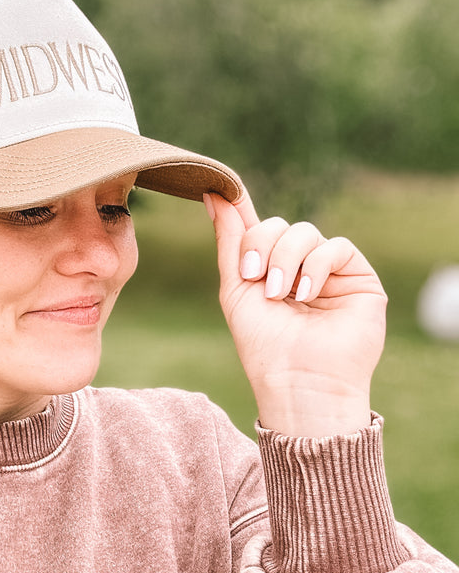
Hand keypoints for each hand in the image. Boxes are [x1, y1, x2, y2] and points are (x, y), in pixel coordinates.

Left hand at [203, 191, 386, 437]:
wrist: (298, 382)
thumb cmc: (264, 346)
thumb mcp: (236, 289)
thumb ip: (230, 242)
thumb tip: (213, 194)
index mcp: (269, 270)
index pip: (257, 229)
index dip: (240, 208)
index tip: (218, 190)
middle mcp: (299, 267)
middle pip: (278, 225)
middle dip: (260, 245)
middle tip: (254, 278)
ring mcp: (329, 271)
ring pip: (305, 232)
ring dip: (285, 259)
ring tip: (280, 293)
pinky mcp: (359, 278)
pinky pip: (336, 247)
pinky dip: (316, 266)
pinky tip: (307, 293)